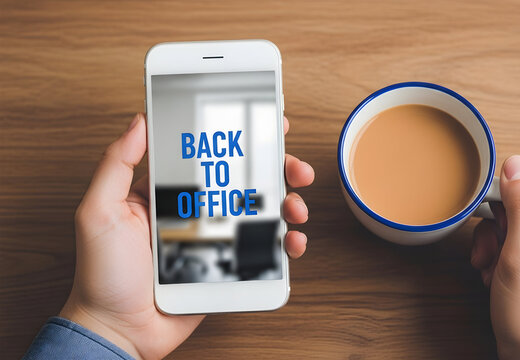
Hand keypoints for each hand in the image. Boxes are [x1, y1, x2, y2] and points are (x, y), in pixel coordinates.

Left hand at [60, 113, 313, 359]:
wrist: (121, 329)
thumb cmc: (103, 275)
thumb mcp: (99, 212)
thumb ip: (116, 165)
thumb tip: (138, 122)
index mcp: (168, 192)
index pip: (210, 154)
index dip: (239, 138)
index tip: (263, 125)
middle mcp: (197, 210)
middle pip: (246, 179)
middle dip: (276, 167)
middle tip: (293, 166)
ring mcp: (216, 237)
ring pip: (262, 211)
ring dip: (288, 201)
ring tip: (295, 205)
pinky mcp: (229, 264)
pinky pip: (264, 249)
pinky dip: (285, 242)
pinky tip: (292, 239)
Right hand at [471, 156, 519, 359]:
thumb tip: (514, 163)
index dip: (509, 189)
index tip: (495, 214)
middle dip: (499, 221)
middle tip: (495, 248)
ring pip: (511, 216)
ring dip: (493, 239)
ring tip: (493, 265)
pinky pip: (510, 235)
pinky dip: (495, 251)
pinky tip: (494, 272)